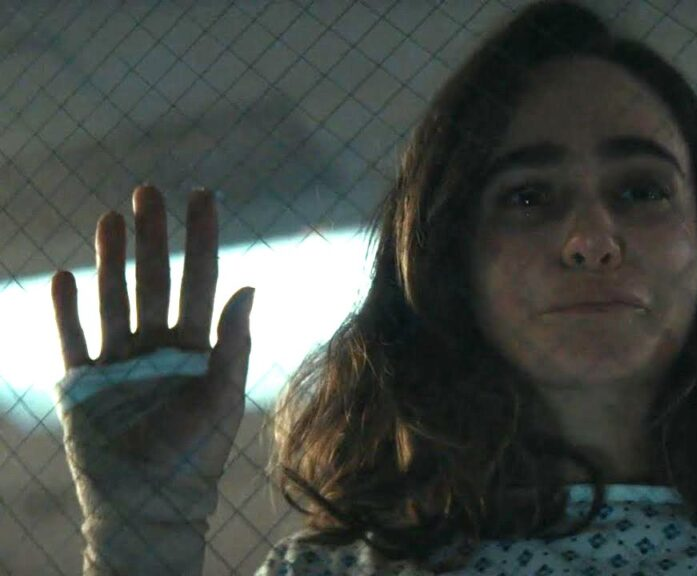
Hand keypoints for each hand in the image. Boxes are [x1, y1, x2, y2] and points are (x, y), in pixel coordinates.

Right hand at [51, 185, 253, 508]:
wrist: (147, 503)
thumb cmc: (193, 455)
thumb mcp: (221, 399)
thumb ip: (233, 344)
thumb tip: (250, 286)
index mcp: (196, 346)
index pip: (201, 280)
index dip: (202, 239)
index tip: (203, 196)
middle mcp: (157, 346)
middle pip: (154, 280)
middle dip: (151, 237)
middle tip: (147, 190)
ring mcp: (119, 361)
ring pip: (113, 299)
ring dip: (110, 260)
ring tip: (110, 218)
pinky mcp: (83, 383)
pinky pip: (73, 339)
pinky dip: (67, 309)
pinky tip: (66, 276)